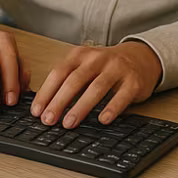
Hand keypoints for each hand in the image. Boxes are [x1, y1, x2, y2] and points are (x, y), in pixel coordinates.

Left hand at [31, 41, 163, 128]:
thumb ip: (68, 80)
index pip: (59, 73)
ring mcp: (117, 68)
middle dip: (59, 101)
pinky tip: (103, 120)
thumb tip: (45, 107)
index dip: (46, 93)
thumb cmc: (106, 66)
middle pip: (75, 80)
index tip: (36, 111)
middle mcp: (97, 59)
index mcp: (81, 55)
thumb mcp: (85, 66)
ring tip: (69, 123)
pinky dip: (111, 108)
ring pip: (96, 88)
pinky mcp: (133, 81)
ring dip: (81, 107)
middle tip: (49, 120)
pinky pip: (121, 96)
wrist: (140, 57)